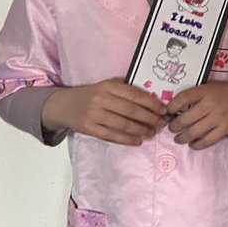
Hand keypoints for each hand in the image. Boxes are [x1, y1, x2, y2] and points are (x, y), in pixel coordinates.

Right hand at [42, 79, 166, 145]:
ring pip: (123, 125)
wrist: (63, 105)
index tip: (164, 110)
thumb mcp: (107, 86)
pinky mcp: (89, 128)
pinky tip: (138, 140)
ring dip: (141, 130)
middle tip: (161, 124)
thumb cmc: (92, 95)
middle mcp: (101, 99)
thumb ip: (126, 90)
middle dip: (150, 119)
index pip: (135, 95)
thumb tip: (154, 98)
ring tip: (152, 133)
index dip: (152, 103)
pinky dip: (127, 139)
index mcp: (109, 86)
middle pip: (131, 111)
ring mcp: (94, 114)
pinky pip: (111, 136)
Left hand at [167, 82, 227, 149]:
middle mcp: (210, 104)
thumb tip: (176, 106)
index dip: (171, 106)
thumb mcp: (211, 87)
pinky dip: (197, 145)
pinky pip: (207, 140)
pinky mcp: (225, 129)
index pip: (182, 98)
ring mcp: (218, 118)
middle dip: (174, 126)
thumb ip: (196, 95)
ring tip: (178, 139)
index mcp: (205, 91)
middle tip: (171, 128)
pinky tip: (192, 144)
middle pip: (185, 119)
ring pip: (193, 132)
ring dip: (182, 138)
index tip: (168, 111)